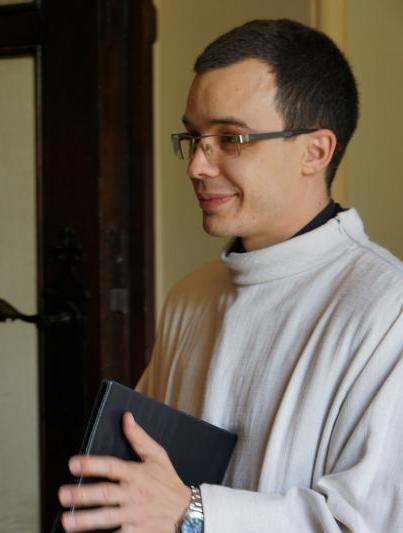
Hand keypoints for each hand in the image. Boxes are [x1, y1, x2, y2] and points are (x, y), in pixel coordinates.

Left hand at [58, 412, 190, 531]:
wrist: (187, 512)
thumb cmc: (168, 482)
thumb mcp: (158, 456)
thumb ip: (139, 438)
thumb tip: (126, 418)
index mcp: (137, 474)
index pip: (112, 467)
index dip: (93, 464)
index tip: (74, 464)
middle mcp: (134, 494)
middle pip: (106, 494)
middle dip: (84, 495)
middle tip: (63, 494)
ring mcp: (134, 515)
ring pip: (107, 518)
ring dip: (86, 520)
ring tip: (67, 521)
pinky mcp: (136, 532)